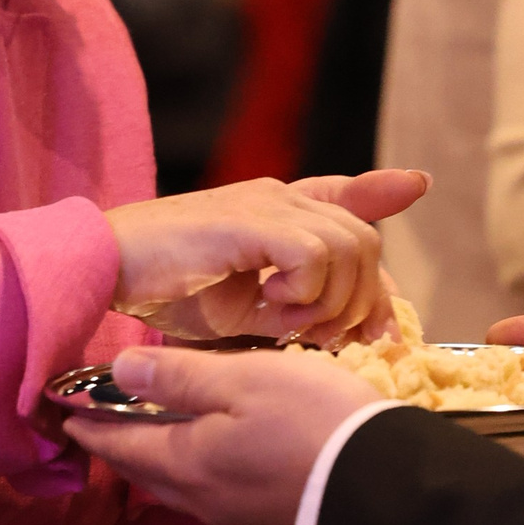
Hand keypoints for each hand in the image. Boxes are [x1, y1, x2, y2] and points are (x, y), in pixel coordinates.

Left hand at [62, 342, 364, 524]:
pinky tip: (216, 462)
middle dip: (118, 445)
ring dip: (160, 461)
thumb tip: (119, 371)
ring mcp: (238, 519)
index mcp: (186, 461)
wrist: (387, 495)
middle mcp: (202, 499)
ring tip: (153, 436)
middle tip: (99, 423)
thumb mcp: (244, 379)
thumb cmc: (311, 423)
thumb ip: (180, 376)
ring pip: (181, 487)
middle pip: (145, 469)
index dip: (87, 425)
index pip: (118, 444)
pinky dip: (199, 474)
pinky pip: (216, 498)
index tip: (61, 412)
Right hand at [105, 169, 428, 346]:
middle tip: (327, 338)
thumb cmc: (165, 291)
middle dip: (362, 299)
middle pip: (364, 238)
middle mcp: (280, 198)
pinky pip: (313, 254)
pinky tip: (271, 306)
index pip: (348, 197)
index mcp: (277, 212)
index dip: (382, 193)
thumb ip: (293, 307)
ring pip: (349, 245)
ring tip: (287, 323)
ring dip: (329, 301)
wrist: (106, 269)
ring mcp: (266, 205)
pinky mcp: (249, 220)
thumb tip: (341, 328)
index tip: (417, 186)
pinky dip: (305, 292)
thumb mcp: (243, 305)